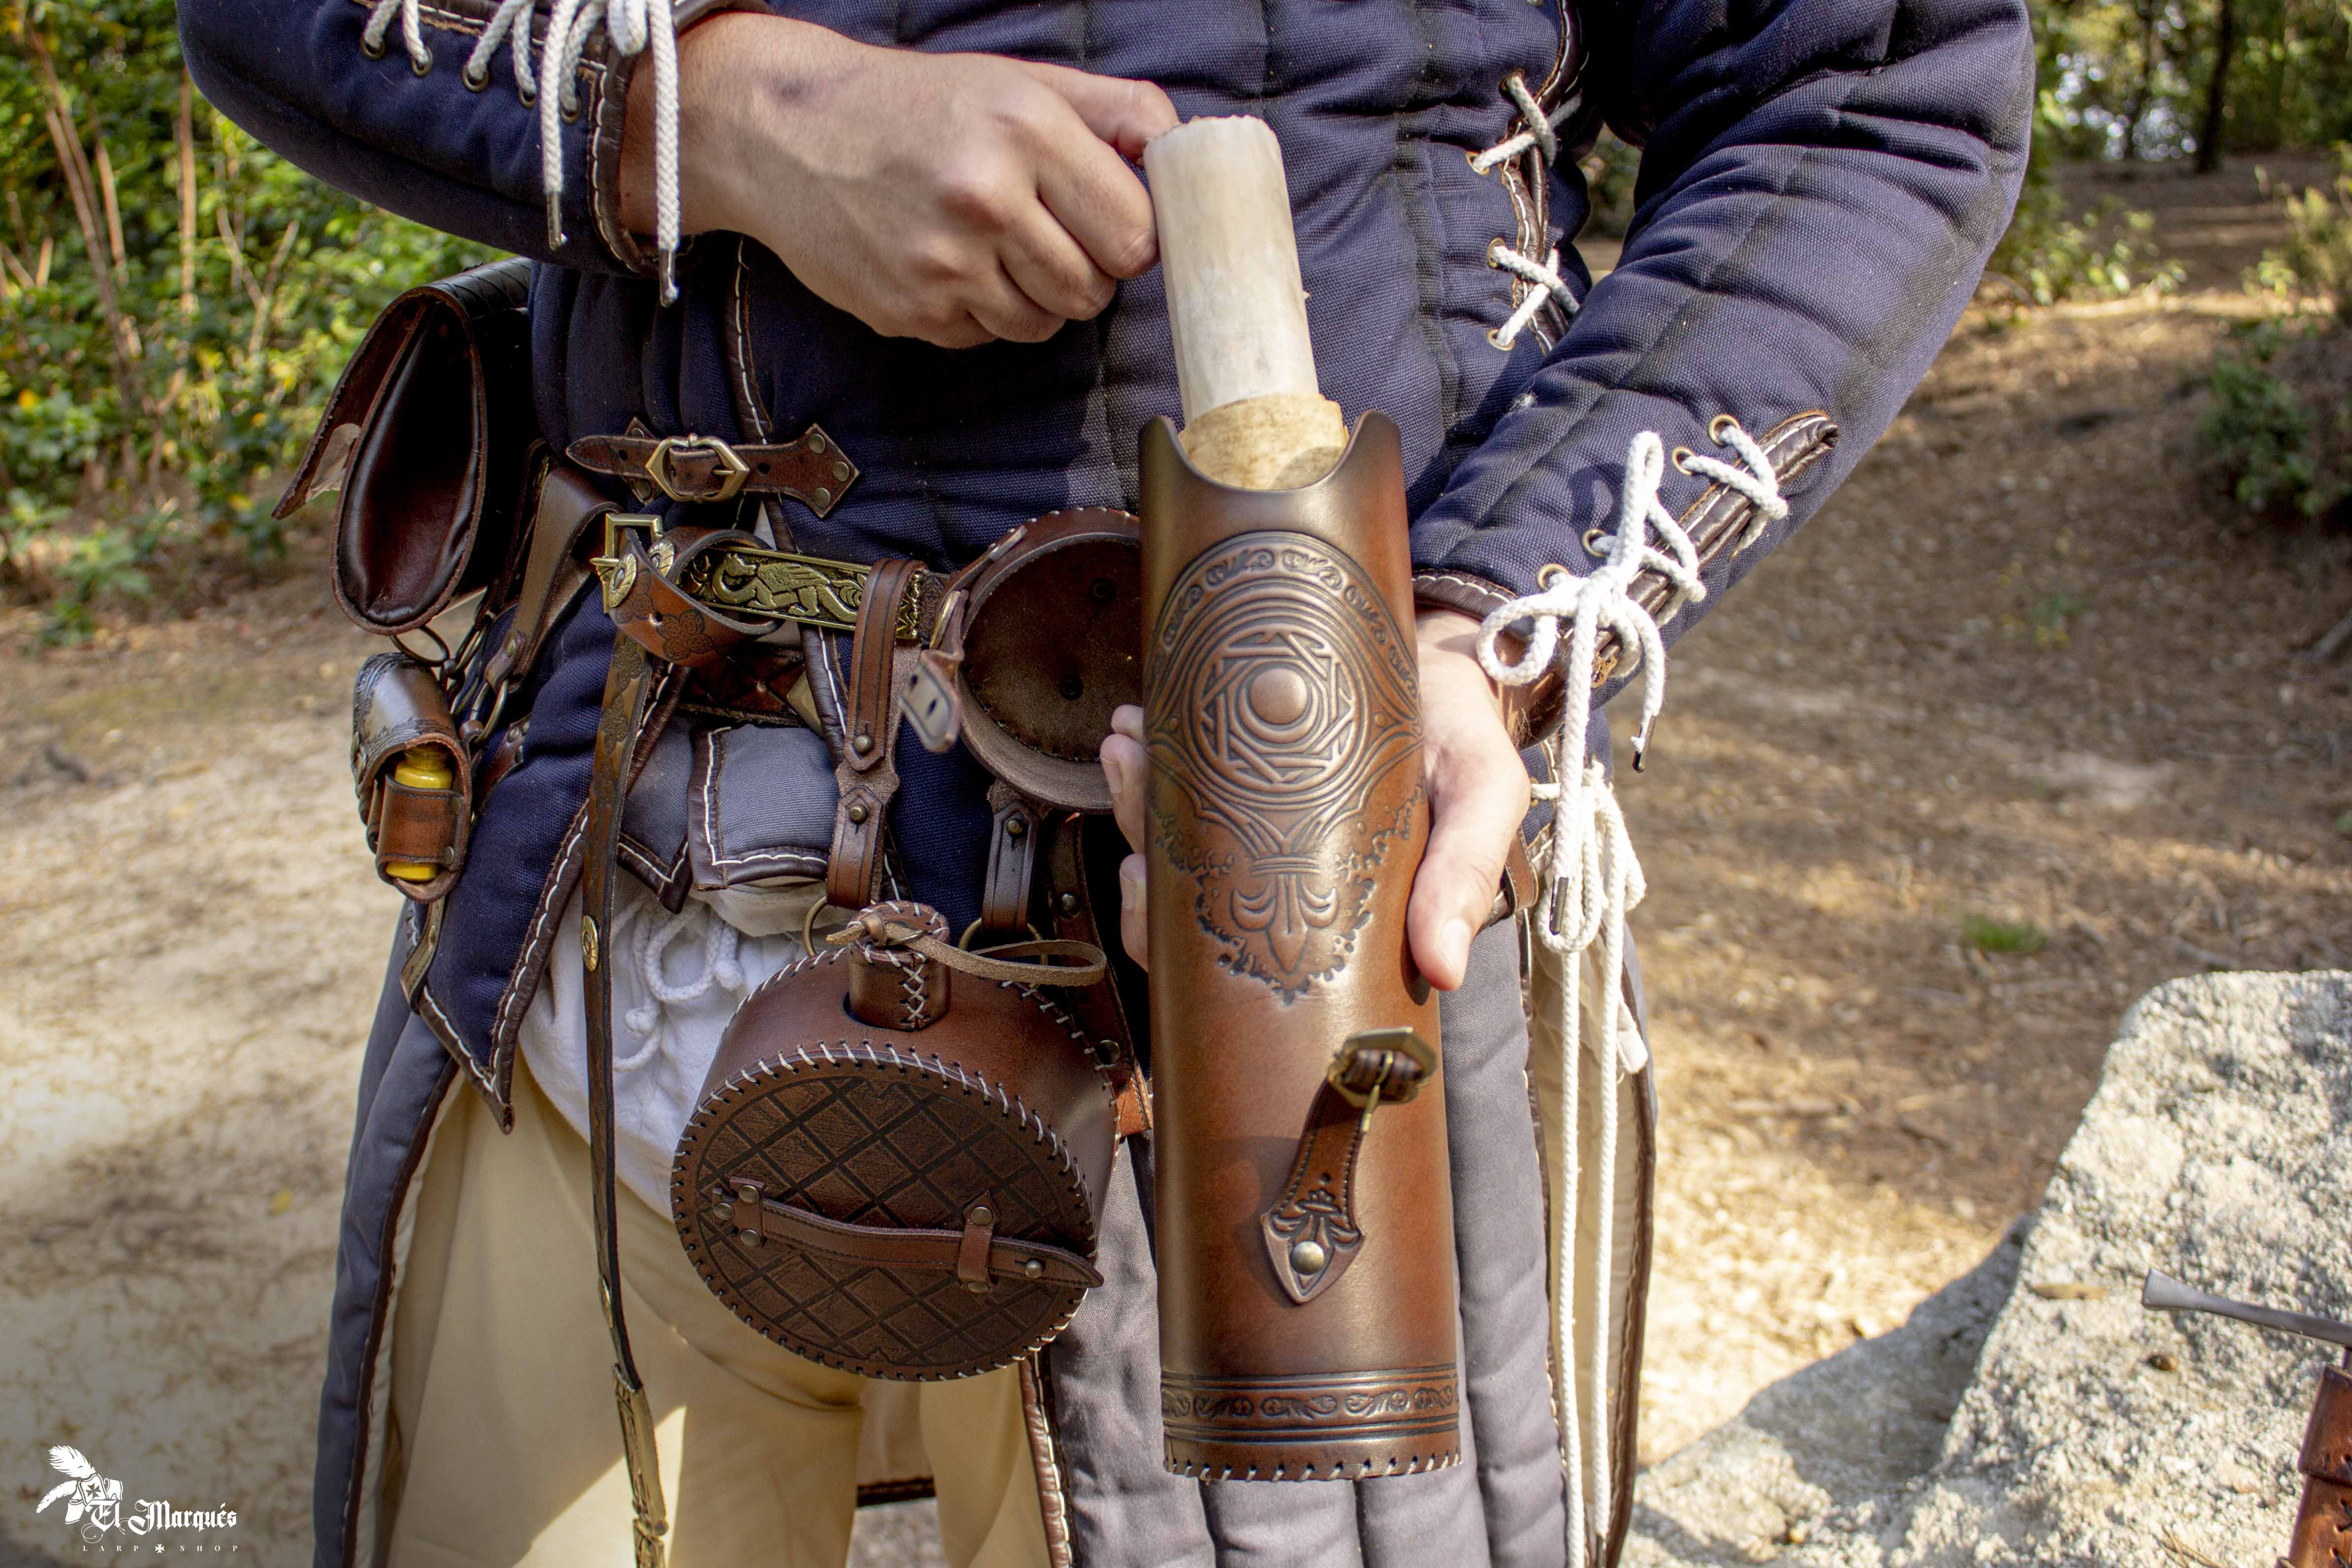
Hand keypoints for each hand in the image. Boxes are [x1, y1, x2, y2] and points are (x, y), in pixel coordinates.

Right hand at [621, 15, 1175, 346]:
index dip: (1131, 239)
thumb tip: (1187, 153)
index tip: (1110, 226)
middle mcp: (987, 197)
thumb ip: (1114, 111)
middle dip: (1085, 271)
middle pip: (1095, 289)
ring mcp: (945, 262)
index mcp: (1027, 130)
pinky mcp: (912, 311)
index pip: (1134, 234)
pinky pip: (989, 336)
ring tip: (997, 248)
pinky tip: (950, 264)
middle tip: (1048, 236)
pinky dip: (983, 311)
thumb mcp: (1020, 82)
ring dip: (1037, 298)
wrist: (788, 131)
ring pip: (1045, 323)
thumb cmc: (917, 105)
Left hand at [1096, 610, 1528, 990]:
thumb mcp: (1483, 796)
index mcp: (1331, 909)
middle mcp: (1285, 874)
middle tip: (1131, 787)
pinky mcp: (1246, 766)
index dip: (1174, 937)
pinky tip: (1137, 723)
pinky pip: (1180, 777)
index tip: (1144, 878)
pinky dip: (1151, 753)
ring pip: (1172, 833)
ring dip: (1134, 793)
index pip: (1237, 959)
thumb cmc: (1463, 736)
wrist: (1451, 655)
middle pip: (1185, 891)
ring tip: (1127, 745)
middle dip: (1140, 838)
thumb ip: (1465, 874)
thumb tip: (1445, 972)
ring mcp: (1260, 822)